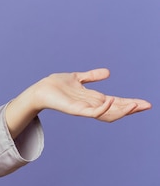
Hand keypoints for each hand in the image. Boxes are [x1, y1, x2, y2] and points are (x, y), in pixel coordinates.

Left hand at [32, 68, 150, 121]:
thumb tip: (108, 72)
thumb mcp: (78, 78)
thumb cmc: (57, 85)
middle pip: (115, 109)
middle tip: (147, 105)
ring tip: (135, 105)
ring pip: (107, 113)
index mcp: (93, 98)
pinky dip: (103, 108)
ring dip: (121, 110)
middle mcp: (91, 105)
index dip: (130, 103)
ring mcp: (84, 109)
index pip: (116, 102)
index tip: (144, 103)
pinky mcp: (76, 110)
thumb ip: (92, 76)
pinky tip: (111, 101)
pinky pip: (92, 112)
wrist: (40, 90)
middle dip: (131, 108)